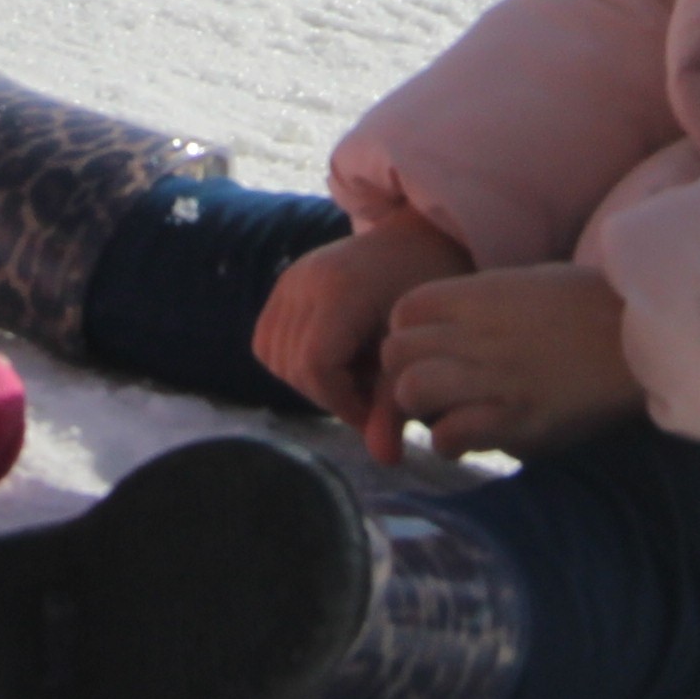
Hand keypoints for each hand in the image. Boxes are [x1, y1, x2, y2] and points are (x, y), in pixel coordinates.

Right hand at [254, 217, 476, 454]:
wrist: (419, 238)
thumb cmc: (431, 287)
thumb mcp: (420, 347)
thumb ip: (396, 403)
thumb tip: (384, 461)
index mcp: (340, 290)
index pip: (315, 366)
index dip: (342, 402)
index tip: (377, 411)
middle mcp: (304, 280)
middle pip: (293, 366)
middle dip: (330, 395)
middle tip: (372, 396)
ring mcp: (289, 278)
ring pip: (274, 356)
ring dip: (311, 379)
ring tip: (356, 375)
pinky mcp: (284, 283)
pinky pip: (268, 338)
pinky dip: (294, 359)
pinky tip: (336, 359)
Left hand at [374, 262, 646, 464]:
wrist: (642, 337)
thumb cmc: (592, 307)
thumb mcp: (527, 283)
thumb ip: (481, 303)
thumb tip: (447, 327)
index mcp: (480, 295)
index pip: (403, 311)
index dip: (406, 335)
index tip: (427, 352)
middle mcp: (479, 333)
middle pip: (396, 353)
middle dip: (404, 376)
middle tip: (432, 391)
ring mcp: (495, 377)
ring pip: (412, 391)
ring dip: (422, 410)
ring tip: (448, 416)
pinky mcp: (516, 419)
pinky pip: (449, 434)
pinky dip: (450, 442)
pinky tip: (471, 440)